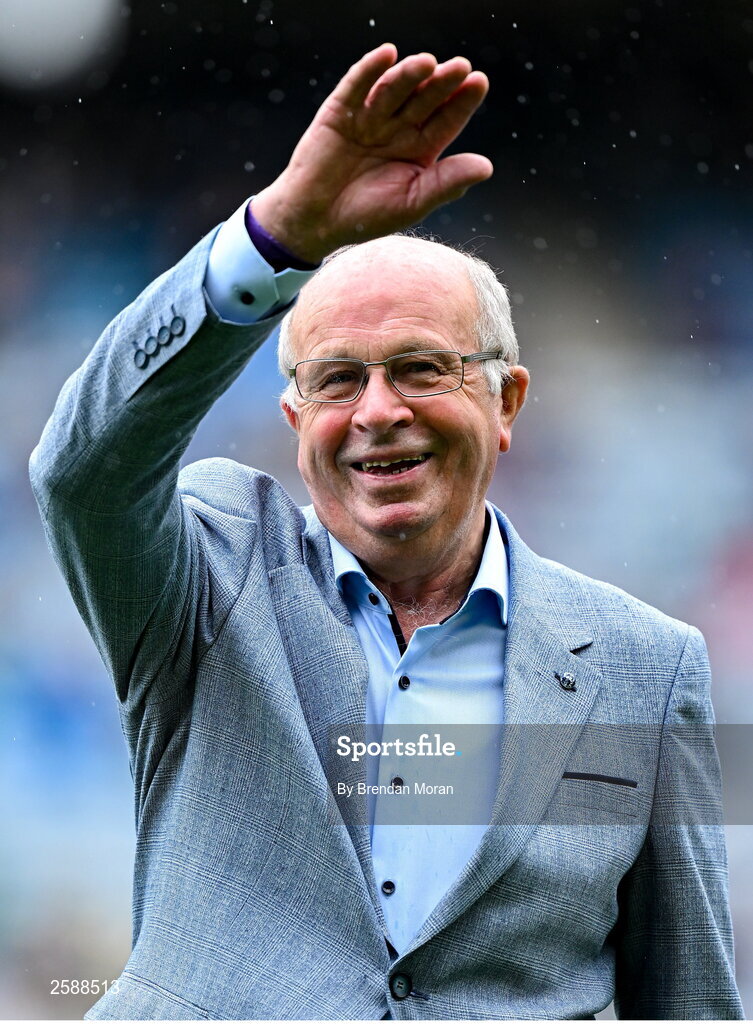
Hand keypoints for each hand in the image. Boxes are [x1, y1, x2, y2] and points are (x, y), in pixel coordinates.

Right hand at [251, 44, 491, 262]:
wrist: (316, 222)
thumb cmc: (365, 217)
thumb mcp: (412, 203)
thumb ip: (446, 183)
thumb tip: (487, 167)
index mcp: (419, 149)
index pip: (445, 120)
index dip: (461, 102)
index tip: (479, 82)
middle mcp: (397, 128)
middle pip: (424, 99)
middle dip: (441, 83)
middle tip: (460, 67)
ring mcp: (369, 117)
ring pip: (393, 89)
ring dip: (410, 74)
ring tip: (428, 64)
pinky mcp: (339, 111)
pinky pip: (356, 85)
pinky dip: (370, 69)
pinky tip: (387, 55)